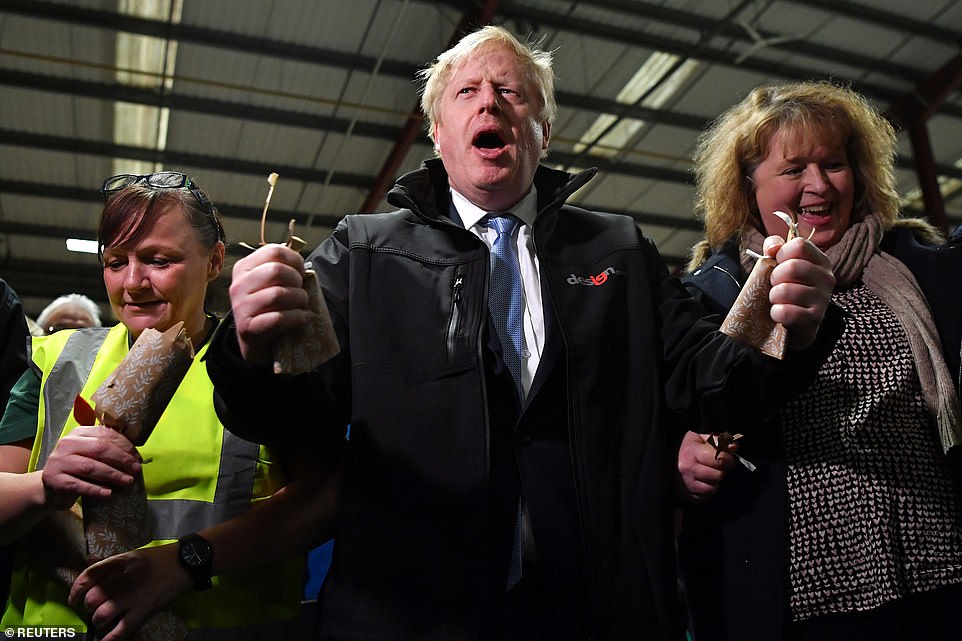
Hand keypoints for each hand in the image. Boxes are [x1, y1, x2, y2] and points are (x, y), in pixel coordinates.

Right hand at [41, 426, 140, 509]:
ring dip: (112, 474)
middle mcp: (67, 444)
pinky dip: (95, 489)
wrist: (50, 489)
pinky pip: (78, 485)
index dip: (125, 446)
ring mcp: (58, 461)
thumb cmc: (77, 470)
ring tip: (127, 481)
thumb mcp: (90, 455)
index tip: (137, 457)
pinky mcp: (53, 479)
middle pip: (99, 449)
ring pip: (90, 467)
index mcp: (79, 433)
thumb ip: (107, 450)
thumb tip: (135, 456)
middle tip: (136, 470)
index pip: (105, 435)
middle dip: (121, 459)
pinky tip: (108, 493)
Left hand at [69, 545, 191, 640]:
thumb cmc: (159, 559)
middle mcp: (124, 578)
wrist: (186, 562)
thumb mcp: (133, 556)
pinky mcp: (144, 610)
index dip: (76, 590)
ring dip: (99, 620)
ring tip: (104, 620)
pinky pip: (122, 629)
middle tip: (96, 608)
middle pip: (93, 598)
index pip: (88, 575)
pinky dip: (110, 638)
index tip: (74, 599)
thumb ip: (113, 567)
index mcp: (120, 562)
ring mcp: (134, 596)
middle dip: (90, 606)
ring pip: (102, 615)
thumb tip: (92, 583)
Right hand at [230, 243, 311, 364]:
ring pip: (278, 294)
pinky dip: (297, 317)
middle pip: (276, 270)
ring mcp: (240, 307)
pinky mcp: (247, 328)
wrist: (254, 342)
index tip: (301, 272)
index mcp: (244, 268)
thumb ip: (280, 270)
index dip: (295, 260)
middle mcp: (238, 285)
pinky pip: (278, 318)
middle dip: (297, 281)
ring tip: (303, 305)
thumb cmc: (266, 308)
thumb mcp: (268, 284)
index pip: (273, 251)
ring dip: (299, 299)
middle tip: (301, 291)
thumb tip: (302, 264)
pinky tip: (303, 318)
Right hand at [676, 431, 736, 502]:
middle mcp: (687, 468)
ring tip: (706, 474)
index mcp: (691, 452)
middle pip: (719, 475)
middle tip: (714, 467)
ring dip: (713, 482)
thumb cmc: (684, 449)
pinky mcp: (685, 495)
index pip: (720, 459)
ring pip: (713, 488)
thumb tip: (734, 447)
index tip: (727, 458)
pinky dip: (706, 491)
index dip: (728, 459)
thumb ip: (718, 441)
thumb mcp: (698, 439)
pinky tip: (700, 482)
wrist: (661, 462)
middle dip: (720, 470)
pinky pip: (705, 497)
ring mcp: (686, 484)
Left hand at [765, 235, 834, 349]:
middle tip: (776, 284)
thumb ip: (775, 246)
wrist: (796, 323)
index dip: (781, 254)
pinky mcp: (814, 319)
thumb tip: (771, 248)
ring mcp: (823, 299)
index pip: (799, 245)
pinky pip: (785, 312)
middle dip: (775, 277)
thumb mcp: (781, 263)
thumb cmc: (788, 287)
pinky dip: (776, 312)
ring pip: (785, 290)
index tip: (778, 264)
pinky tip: (780, 313)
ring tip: (778, 299)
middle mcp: (826, 278)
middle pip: (792, 267)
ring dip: (774, 296)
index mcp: (820, 260)